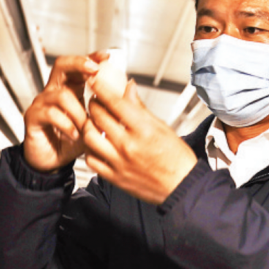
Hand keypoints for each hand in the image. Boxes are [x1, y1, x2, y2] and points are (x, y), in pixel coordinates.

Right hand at [22, 53, 104, 171]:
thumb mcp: (96, 124)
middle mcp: (53, 92)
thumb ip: (109, 108)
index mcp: (69, 89)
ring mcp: (42, 103)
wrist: (53, 162)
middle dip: (79, 64)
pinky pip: (51, 113)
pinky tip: (75, 135)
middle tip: (95, 70)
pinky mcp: (33, 117)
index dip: (91, 58)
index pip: (78, 66)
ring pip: (61, 94)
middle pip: (62, 65)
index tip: (106, 58)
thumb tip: (129, 89)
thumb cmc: (72, 141)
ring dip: (78, 111)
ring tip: (86, 127)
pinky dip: (67, 125)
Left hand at [82, 78, 198, 204]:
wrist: (181, 187)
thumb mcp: (162, 127)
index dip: (101, 88)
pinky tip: (96, 144)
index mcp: (144, 130)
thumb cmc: (177, 159)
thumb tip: (129, 88)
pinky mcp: (114, 177)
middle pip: (99, 117)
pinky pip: (91, 160)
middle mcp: (129, 145)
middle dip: (93, 103)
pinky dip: (90, 149)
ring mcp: (119, 162)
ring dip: (87, 125)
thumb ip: (140, 107)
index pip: (115, 102)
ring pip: (89, 137)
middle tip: (94, 100)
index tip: (94, 81)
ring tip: (92, 121)